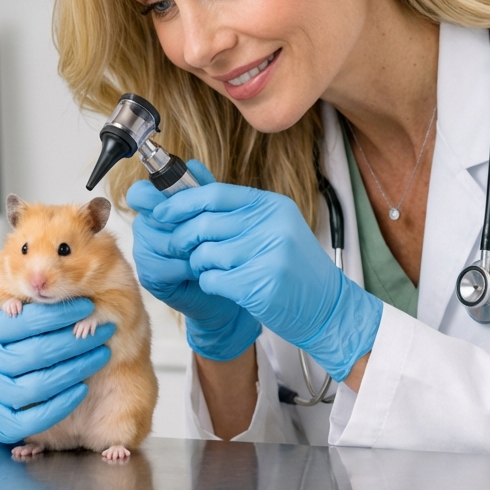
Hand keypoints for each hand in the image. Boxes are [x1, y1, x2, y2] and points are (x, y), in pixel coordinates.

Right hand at [0, 299, 114, 443]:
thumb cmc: (1, 348)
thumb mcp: (5, 323)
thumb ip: (26, 308)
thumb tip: (56, 291)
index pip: (23, 320)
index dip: (59, 314)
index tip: (87, 306)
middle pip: (36, 352)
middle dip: (76, 340)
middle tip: (102, 330)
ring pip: (38, 385)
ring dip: (77, 369)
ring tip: (101, 354)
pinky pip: (35, 418)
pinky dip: (62, 403)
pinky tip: (82, 387)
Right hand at [127, 161, 260, 361]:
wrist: (229, 283)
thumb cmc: (219, 246)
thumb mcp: (214, 212)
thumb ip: (203, 188)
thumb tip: (193, 165)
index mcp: (157, 208)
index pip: (140, 193)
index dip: (155, 195)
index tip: (178, 201)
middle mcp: (145, 228)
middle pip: (150, 217)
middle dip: (181, 223)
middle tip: (204, 230)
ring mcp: (143, 253)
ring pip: (160, 241)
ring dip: (188, 247)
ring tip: (207, 251)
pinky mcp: (149, 277)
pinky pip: (164, 265)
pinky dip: (186, 266)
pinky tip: (200, 269)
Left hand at [156, 184, 382, 382]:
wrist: (328, 308)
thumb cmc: (294, 269)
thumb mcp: (272, 229)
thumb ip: (235, 210)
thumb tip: (188, 181)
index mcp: (272, 206)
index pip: (215, 194)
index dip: (182, 203)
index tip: (161, 212)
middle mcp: (272, 226)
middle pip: (204, 224)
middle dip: (182, 238)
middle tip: (178, 249)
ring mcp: (268, 255)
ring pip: (205, 254)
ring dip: (200, 265)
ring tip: (215, 270)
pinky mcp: (260, 284)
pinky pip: (212, 279)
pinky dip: (211, 284)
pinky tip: (227, 287)